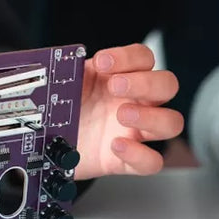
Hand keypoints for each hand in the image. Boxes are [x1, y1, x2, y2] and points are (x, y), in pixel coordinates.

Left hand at [74, 43, 183, 179]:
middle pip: (167, 85)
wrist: (47, 145)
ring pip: (171, 123)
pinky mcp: (127, 160)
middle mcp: (136, 103)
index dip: (128, 57)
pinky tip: (116, 145)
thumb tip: (67, 56)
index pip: (143, 58)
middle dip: (146, 83)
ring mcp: (135, 132)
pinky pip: (152, 161)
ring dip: (151, 117)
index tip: (102, 62)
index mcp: (123, 78)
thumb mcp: (62, 83)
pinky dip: (139, 155)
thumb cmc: (62, 110)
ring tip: (121, 115)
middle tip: (115, 86)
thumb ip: (69, 68)